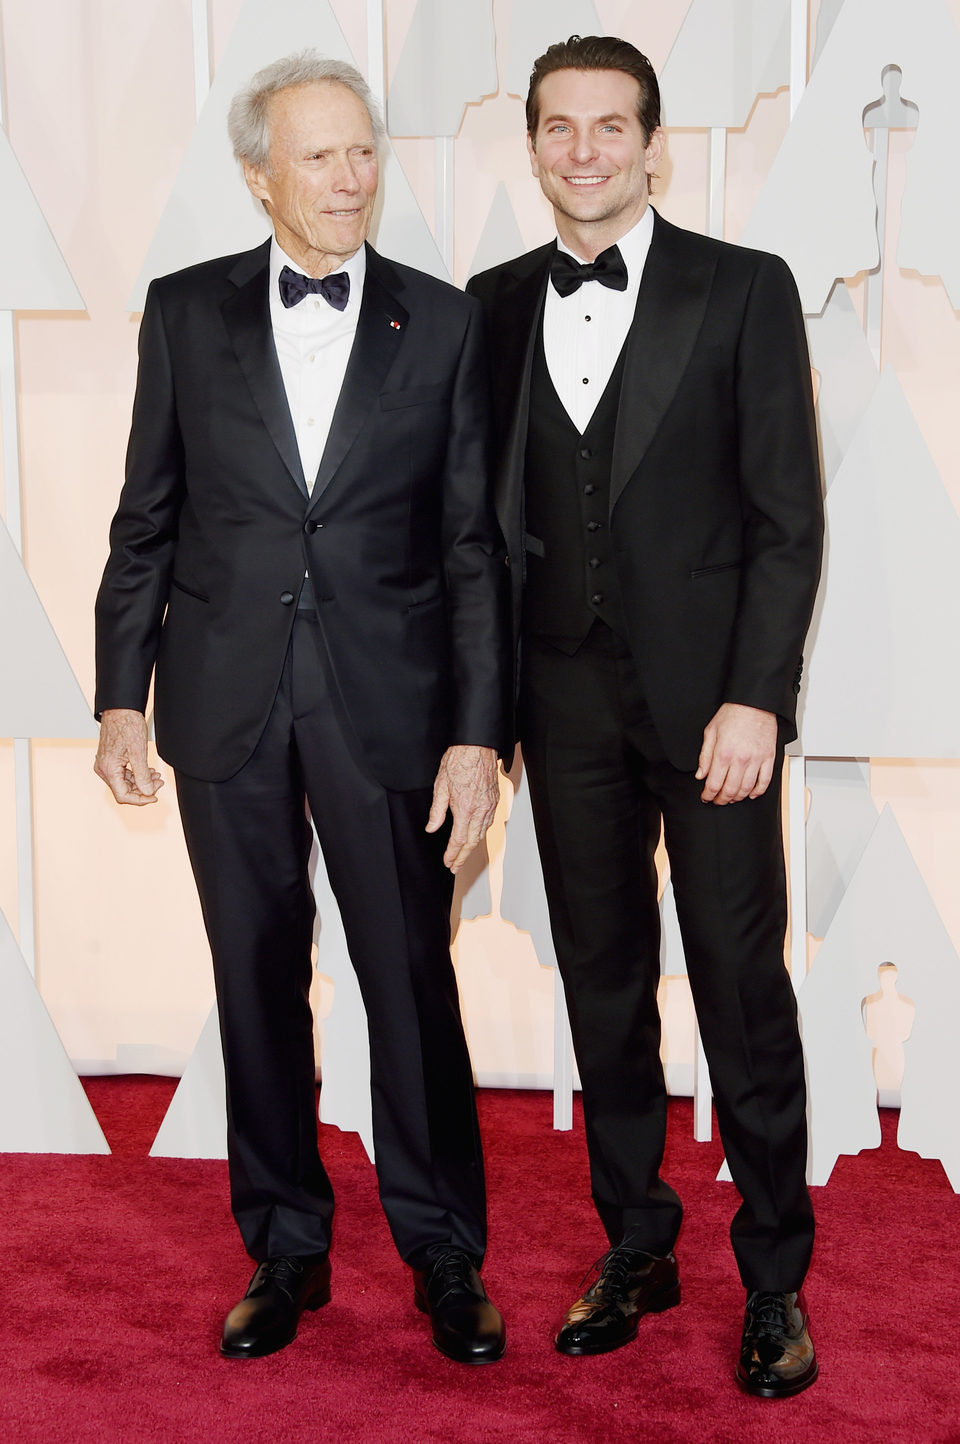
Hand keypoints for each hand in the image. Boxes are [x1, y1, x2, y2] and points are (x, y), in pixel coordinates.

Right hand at [94, 708, 163, 805]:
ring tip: (155, 776)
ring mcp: (106, 764)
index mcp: (108, 769)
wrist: (121, 709)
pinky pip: (123, 774)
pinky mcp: (110, 760)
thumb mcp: (138, 752)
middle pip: (124, 790)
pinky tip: (148, 770)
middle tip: (158, 782)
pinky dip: (136, 774)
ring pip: (124, 783)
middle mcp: (103, 769)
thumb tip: (147, 792)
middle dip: (143, 789)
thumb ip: (142, 775)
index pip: (123, 796)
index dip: (140, 799)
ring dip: (141, 782)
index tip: (154, 797)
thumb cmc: (127, 724)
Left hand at [426, 745, 499, 872]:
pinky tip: (475, 835)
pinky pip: (489, 822)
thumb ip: (437, 811)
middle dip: (463, 857)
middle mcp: (480, 811)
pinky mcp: (495, 800)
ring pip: (482, 834)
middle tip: (456, 866)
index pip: (458, 840)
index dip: (452, 854)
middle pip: (472, 842)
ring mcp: (490, 806)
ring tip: (464, 855)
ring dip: (472, 846)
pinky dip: (481, 833)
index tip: (448, 862)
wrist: (477, 747)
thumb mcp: (440, 787)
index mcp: (465, 809)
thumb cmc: (459, 762)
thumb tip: (431, 828)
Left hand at [696, 703, 776, 804]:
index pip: (714, 783)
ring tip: (731, 798)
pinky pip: (765, 781)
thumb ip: (705, 756)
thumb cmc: (733, 713)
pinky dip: (758, 791)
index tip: (706, 797)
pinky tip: (752, 794)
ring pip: (747, 789)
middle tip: (717, 800)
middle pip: (730, 790)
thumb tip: (701, 774)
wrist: (754, 703)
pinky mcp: (769, 757)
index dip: (708, 795)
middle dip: (721, 799)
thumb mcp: (711, 732)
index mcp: (723, 753)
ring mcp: (756, 759)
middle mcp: (740, 759)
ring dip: (738, 797)